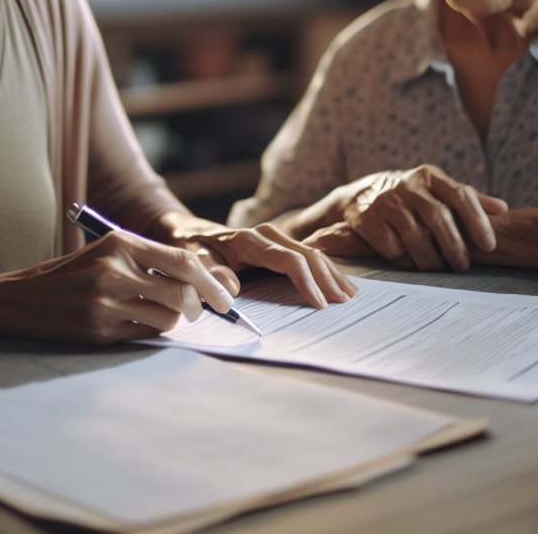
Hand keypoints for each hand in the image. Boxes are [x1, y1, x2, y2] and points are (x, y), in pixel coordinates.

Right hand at [0, 230, 235, 344]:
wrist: (18, 299)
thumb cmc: (71, 275)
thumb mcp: (106, 254)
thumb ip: (147, 263)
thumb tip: (198, 285)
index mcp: (120, 243)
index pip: (182, 261)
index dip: (211, 282)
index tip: (224, 298)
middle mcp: (114, 269)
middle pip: (182, 293)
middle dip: (200, 307)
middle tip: (203, 313)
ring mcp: (105, 301)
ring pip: (167, 319)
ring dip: (171, 322)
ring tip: (156, 315)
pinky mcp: (97, 329)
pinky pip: (142, 334)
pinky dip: (146, 331)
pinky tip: (129, 324)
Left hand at [157, 211, 356, 307]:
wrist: (189, 233)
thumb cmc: (192, 250)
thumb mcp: (193, 261)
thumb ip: (208, 274)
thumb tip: (230, 289)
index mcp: (250, 239)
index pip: (289, 260)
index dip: (306, 282)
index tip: (319, 304)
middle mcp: (268, 234)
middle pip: (308, 255)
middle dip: (327, 280)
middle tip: (343, 303)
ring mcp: (276, 237)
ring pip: (312, 253)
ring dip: (331, 274)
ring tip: (349, 295)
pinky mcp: (280, 244)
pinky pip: (308, 255)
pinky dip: (325, 270)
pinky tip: (339, 283)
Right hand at [308, 165, 508, 271]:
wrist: (359, 195)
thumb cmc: (411, 196)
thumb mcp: (436, 189)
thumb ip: (469, 199)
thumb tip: (503, 209)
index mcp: (430, 176)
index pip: (460, 195)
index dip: (477, 221)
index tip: (490, 245)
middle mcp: (409, 186)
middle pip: (438, 218)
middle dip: (455, 246)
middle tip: (463, 266)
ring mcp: (387, 203)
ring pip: (415, 237)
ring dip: (431, 259)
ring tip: (440, 269)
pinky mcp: (368, 221)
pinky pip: (393, 248)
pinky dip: (407, 261)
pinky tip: (414, 265)